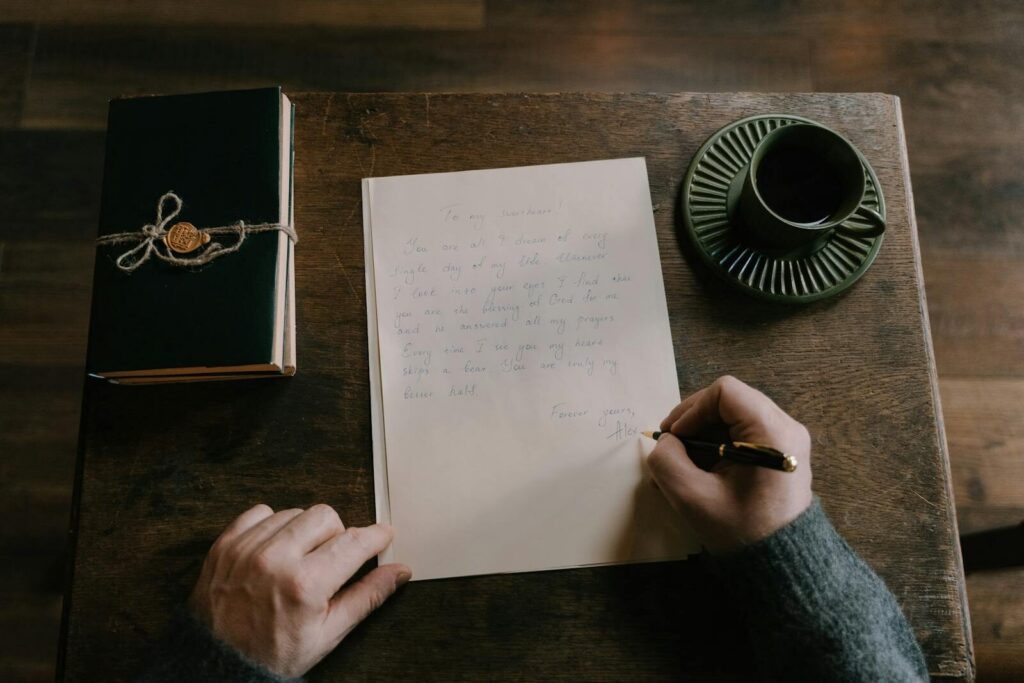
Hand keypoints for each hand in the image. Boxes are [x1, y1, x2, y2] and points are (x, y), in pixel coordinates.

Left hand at [188, 504, 410, 677]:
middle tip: (330, 561)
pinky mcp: (226, 544)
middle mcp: (275, 560)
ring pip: (294, 512)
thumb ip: (367, 597)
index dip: (376, 536)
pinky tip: (274, 551)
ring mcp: (247, 549)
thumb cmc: (274, 655)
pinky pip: (260, 512)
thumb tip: (399, 571)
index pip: (354, 542)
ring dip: (304, 532)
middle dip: (337, 535)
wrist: (218, 664)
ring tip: (299, 560)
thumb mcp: (328, 634)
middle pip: (326, 516)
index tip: (384, 535)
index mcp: (305, 585)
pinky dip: (272, 526)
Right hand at [646, 376, 812, 552]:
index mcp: (772, 434)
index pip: (724, 392)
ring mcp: (788, 439)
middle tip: (672, 444)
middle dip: (695, 419)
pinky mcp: (783, 451)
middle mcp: (786, 428)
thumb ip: (667, 461)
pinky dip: (719, 441)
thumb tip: (667, 441)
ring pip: (735, 414)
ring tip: (686, 461)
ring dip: (705, 431)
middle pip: (730, 400)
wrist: (783, 564)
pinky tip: (705, 466)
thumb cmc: (741, 531)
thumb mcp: (692, 497)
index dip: (691, 408)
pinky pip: (745, 430)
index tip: (674, 436)